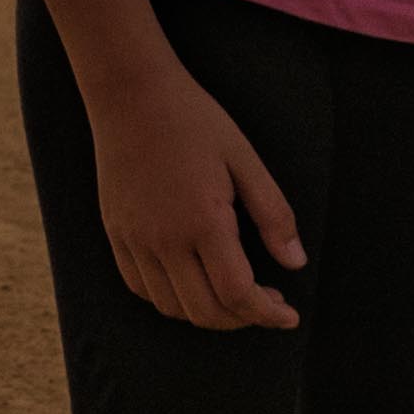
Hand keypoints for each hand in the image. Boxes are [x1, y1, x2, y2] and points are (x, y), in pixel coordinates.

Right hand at [84, 54, 301, 330]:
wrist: (130, 94)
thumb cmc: (194, 120)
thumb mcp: (245, 159)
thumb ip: (273, 214)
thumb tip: (296, 263)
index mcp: (203, 221)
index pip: (237, 294)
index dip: (267, 314)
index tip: (289, 316)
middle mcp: (164, 240)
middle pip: (205, 312)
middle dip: (242, 319)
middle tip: (267, 302)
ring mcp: (134, 240)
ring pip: (171, 307)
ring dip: (207, 312)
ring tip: (232, 292)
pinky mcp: (116, 234)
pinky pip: (140, 287)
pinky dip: (170, 298)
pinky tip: (192, 280)